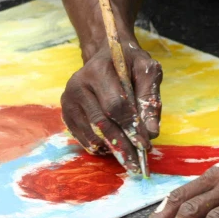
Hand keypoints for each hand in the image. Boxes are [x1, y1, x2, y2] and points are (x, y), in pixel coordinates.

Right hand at [61, 39, 162, 174]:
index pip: (115, 105)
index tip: (145, 145)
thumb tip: (152, 132)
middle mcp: (79, 84)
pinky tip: (111, 150)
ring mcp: (69, 98)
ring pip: (90, 132)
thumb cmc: (129, 63)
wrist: (105, 53)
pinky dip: (97, 145)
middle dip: (122, 145)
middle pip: (101, 122)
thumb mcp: (147, 70)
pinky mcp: (66, 110)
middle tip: (137, 164)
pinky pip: (81, 135)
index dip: (131, 127)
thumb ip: (150, 98)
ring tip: (127, 160)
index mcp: (99, 70)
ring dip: (110, 149)